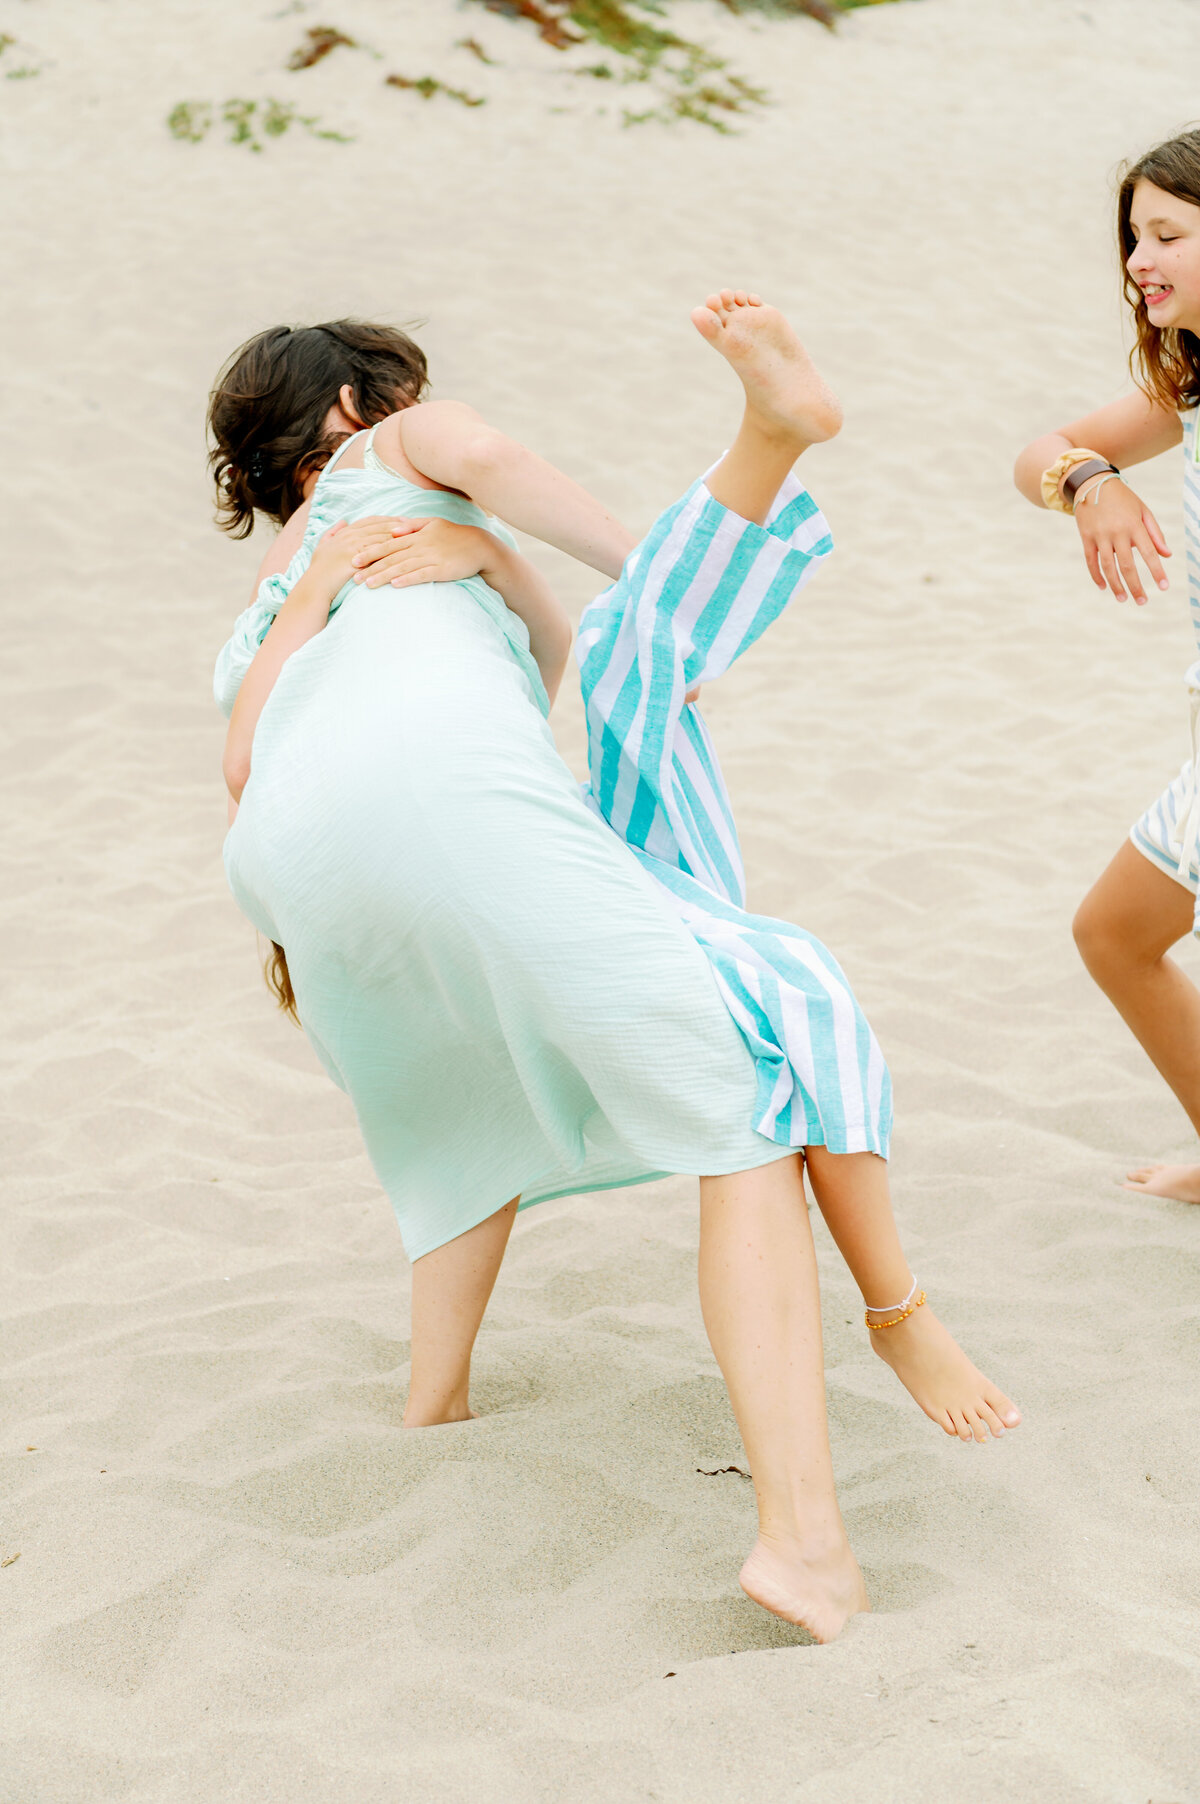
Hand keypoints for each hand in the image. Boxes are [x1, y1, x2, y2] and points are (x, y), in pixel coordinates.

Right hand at [306, 516, 415, 595]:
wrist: (315, 587)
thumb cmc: (319, 571)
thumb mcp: (323, 547)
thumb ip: (332, 533)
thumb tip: (342, 521)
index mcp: (344, 532)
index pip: (370, 521)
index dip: (386, 519)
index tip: (401, 519)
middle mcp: (348, 536)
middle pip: (377, 526)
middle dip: (396, 524)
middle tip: (414, 525)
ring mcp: (351, 546)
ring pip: (379, 536)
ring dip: (397, 535)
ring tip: (413, 536)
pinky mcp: (354, 558)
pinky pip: (376, 551)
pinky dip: (390, 549)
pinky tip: (404, 550)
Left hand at [351, 517, 497, 588]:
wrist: (479, 545)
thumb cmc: (454, 535)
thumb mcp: (432, 523)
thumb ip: (412, 525)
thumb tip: (392, 529)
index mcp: (415, 536)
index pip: (387, 544)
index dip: (370, 552)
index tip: (353, 560)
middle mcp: (420, 546)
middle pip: (391, 557)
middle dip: (371, 567)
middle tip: (353, 577)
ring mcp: (431, 558)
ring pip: (402, 567)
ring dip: (384, 576)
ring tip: (368, 584)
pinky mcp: (441, 569)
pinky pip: (422, 575)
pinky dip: (407, 579)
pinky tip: (395, 585)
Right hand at [1073, 478, 1170, 603]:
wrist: (1093, 484)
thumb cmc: (1123, 499)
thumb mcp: (1143, 511)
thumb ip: (1155, 534)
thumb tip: (1166, 555)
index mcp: (1134, 525)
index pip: (1149, 553)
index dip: (1157, 571)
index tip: (1164, 586)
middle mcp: (1117, 532)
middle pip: (1127, 565)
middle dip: (1135, 586)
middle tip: (1142, 601)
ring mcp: (1100, 536)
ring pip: (1108, 567)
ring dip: (1116, 585)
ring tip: (1123, 599)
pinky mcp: (1086, 538)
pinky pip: (1091, 561)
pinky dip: (1097, 576)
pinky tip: (1104, 587)